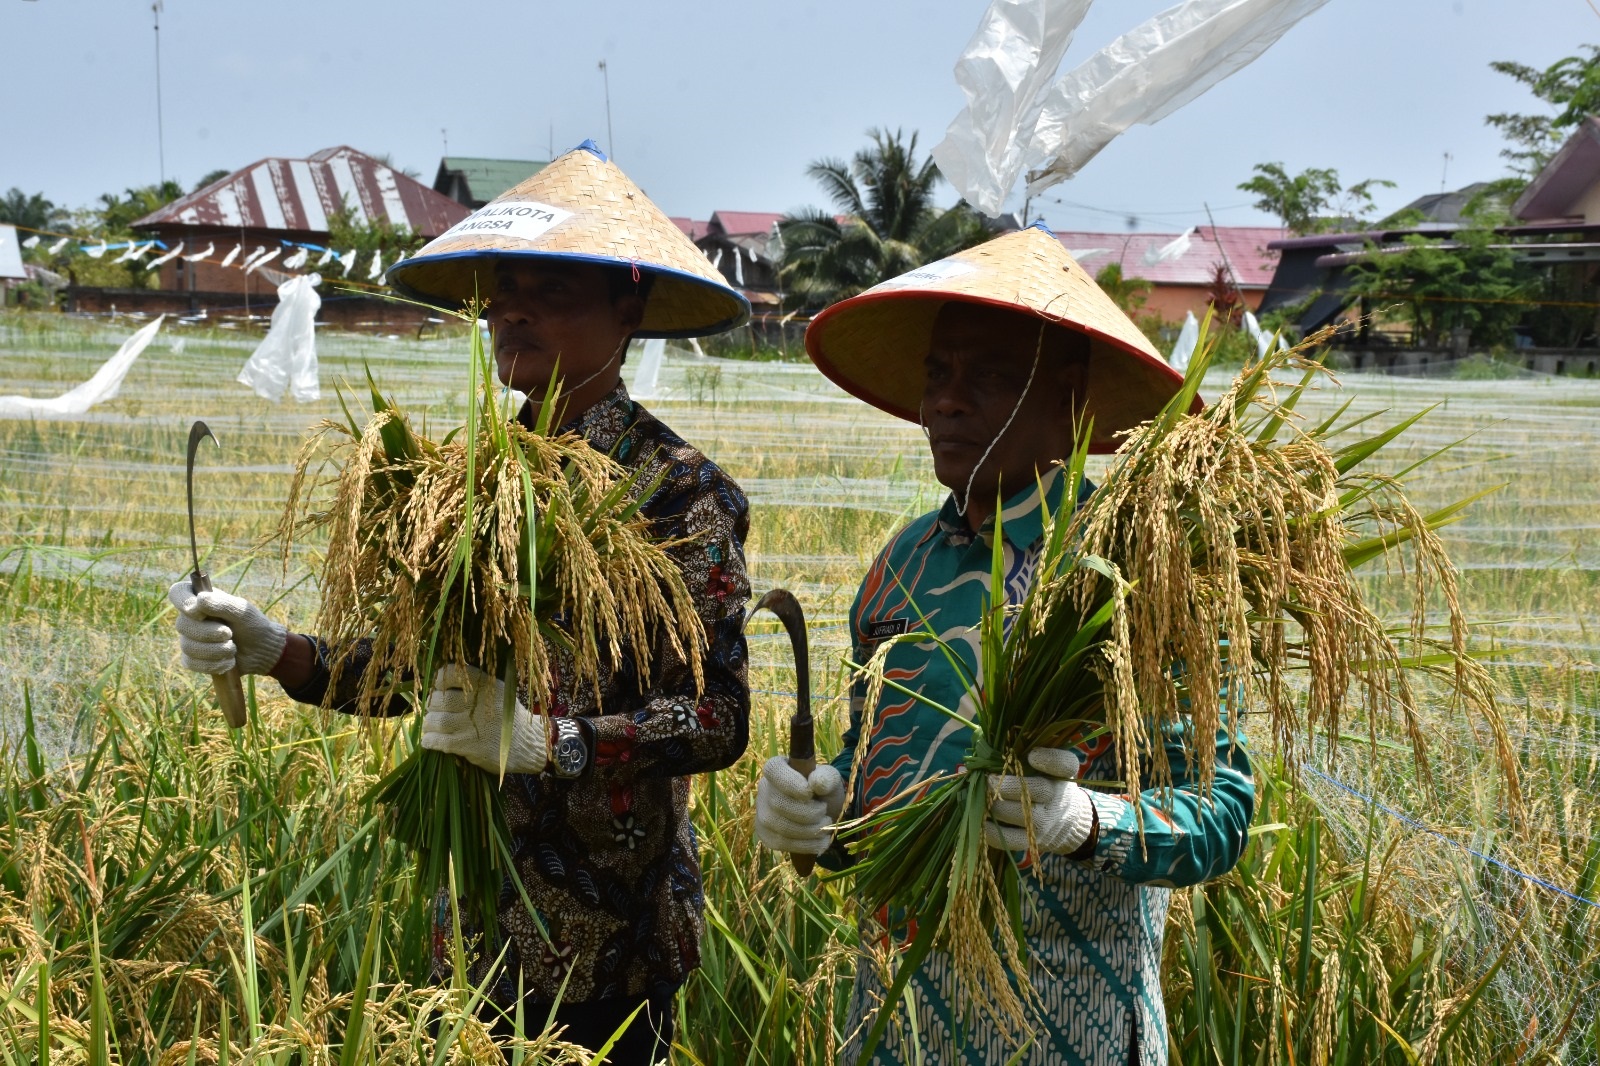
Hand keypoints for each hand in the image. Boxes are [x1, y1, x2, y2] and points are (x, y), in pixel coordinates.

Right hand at [168, 580, 288, 675]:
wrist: (261, 650)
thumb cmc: (252, 625)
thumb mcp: (242, 611)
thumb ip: (222, 604)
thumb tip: (200, 599)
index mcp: (200, 599)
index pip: (178, 593)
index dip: (183, 602)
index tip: (199, 612)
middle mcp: (190, 618)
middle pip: (182, 625)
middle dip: (209, 633)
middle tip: (229, 634)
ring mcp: (189, 639)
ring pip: (188, 646)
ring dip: (215, 650)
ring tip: (232, 649)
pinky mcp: (192, 659)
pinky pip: (191, 663)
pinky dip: (213, 664)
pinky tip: (228, 662)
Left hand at [421, 664, 547, 774]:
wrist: (529, 745)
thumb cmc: (510, 718)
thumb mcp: (499, 693)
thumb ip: (476, 687)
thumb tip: (441, 688)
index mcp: (486, 685)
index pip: (451, 673)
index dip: (439, 681)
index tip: (439, 689)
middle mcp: (478, 702)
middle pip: (440, 700)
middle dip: (432, 706)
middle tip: (435, 711)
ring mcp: (473, 725)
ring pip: (436, 721)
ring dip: (429, 724)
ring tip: (432, 726)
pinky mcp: (469, 746)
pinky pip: (439, 741)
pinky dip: (430, 740)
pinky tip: (430, 741)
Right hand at [755, 756, 844, 855]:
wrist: (823, 813)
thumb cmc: (824, 790)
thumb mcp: (830, 779)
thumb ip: (827, 777)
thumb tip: (816, 782)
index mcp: (778, 767)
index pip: (774, 770)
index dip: (790, 782)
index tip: (810, 793)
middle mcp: (764, 788)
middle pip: (778, 803)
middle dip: (808, 812)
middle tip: (824, 812)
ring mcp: (762, 813)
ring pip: (780, 826)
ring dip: (809, 831)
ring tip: (825, 826)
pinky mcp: (765, 835)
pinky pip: (781, 843)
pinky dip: (805, 845)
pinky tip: (820, 841)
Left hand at [984, 748, 1093, 854]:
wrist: (1066, 821)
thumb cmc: (1046, 783)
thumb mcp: (1046, 766)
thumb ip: (1025, 753)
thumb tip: (985, 746)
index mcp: (1063, 774)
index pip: (1065, 764)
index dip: (1050, 759)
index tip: (1032, 755)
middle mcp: (1058, 797)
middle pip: (1039, 789)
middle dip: (1009, 784)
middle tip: (989, 779)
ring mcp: (1045, 822)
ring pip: (1020, 814)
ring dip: (995, 804)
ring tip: (980, 795)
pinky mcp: (1032, 841)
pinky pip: (1011, 840)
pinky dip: (991, 831)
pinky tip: (979, 819)